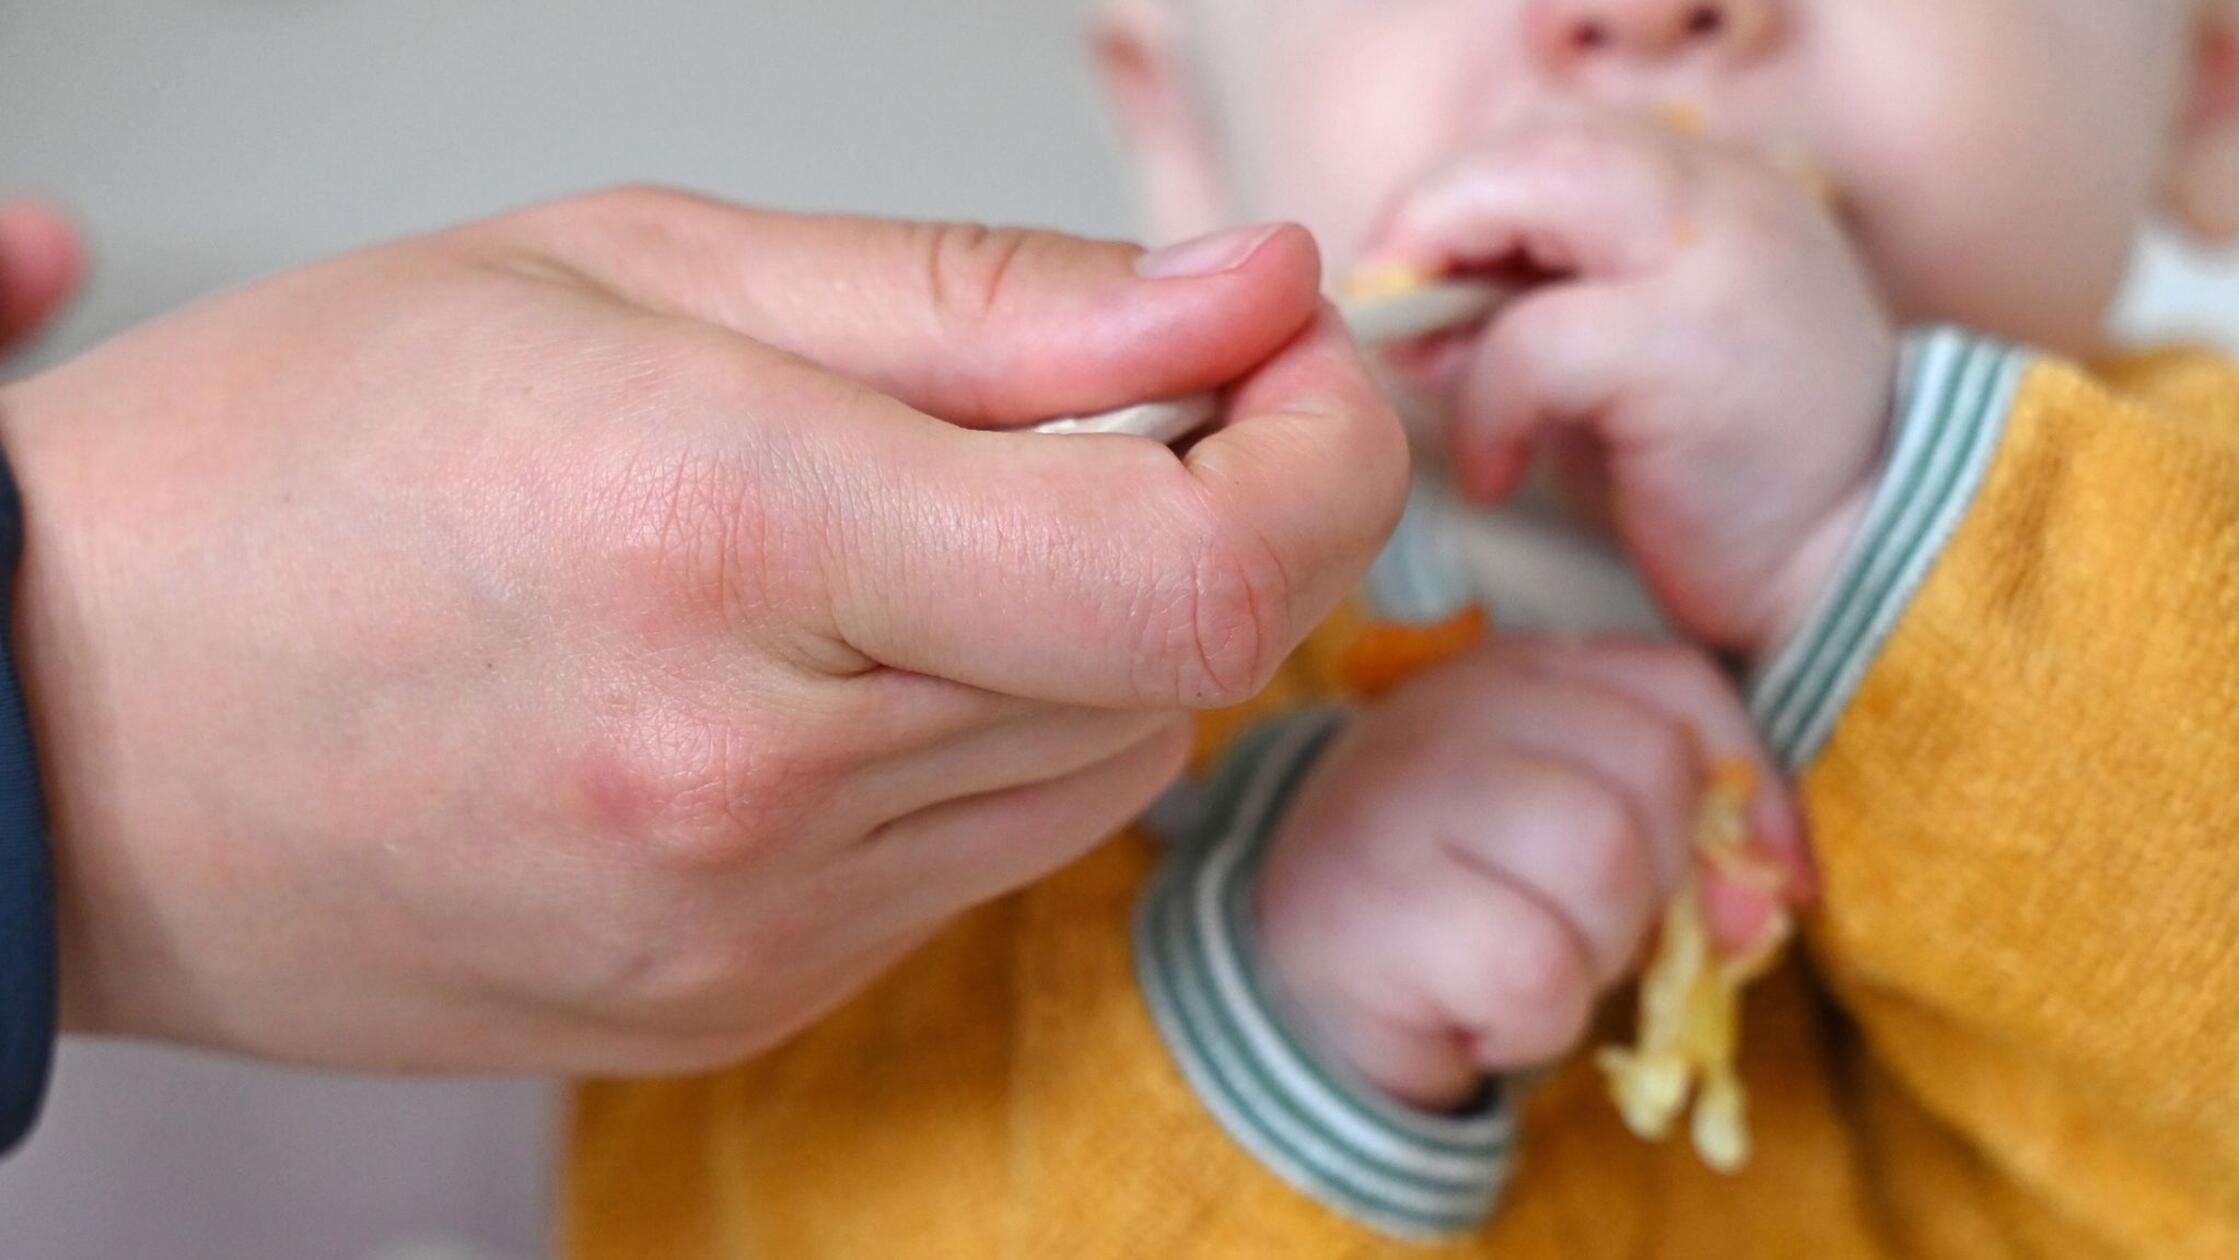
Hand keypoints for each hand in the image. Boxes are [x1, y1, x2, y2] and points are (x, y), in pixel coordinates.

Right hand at [0, 190, 1408, 1073]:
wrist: (64, 733)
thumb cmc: (298, 466)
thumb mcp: (633, 275)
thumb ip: (984, 302)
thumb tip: (1244, 304)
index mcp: (725, 535)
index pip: (1199, 571)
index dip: (1324, 461)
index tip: (1295, 367)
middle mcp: (754, 779)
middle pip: (1183, 664)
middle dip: (1203, 512)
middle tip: (1075, 411)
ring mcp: (754, 927)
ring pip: (1104, 763)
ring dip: (1088, 629)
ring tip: (896, 538)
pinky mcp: (743, 1004)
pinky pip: (982, 856)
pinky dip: (985, 737)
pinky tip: (837, 664)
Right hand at [1256, 639, 1807, 1109]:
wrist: (1289, 983)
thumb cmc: (1459, 906)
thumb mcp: (1573, 843)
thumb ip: (1682, 845)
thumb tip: (1771, 903)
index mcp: (1515, 674)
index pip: (1677, 686)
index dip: (1748, 788)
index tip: (1755, 887)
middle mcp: (1452, 707)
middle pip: (1650, 775)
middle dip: (1652, 889)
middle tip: (1576, 933)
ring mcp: (1402, 793)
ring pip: (1601, 862)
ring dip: (1593, 955)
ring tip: (1524, 967)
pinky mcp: (1376, 901)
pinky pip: (1534, 967)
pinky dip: (1533, 1021)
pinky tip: (1479, 1011)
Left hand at [1359, 112, 1898, 656]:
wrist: (1862, 568)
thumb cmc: (1728, 485)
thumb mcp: (1627, 373)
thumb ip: (1535, 318)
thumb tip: (1412, 312)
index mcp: (1715, 193)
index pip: (1559, 145)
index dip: (1463, 198)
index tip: (1406, 274)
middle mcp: (1725, 199)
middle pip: (1541, 148)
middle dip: (1435, 217)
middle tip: (1387, 309)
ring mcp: (1714, 259)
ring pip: (1535, 196)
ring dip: (1448, 282)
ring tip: (1426, 372)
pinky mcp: (1685, 344)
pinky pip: (1533, 340)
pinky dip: (1484, 405)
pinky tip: (1495, 474)